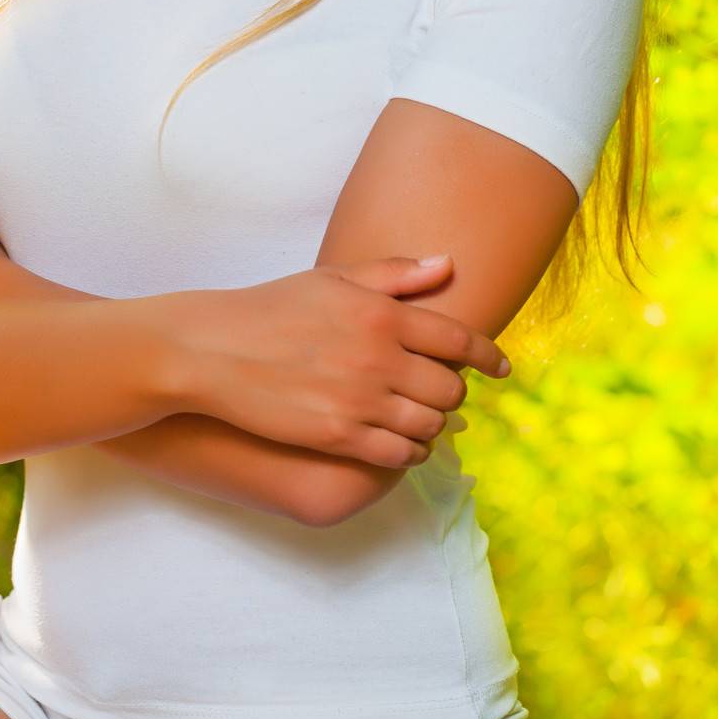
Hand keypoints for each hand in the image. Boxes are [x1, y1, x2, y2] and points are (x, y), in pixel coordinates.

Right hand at [166, 255, 510, 468]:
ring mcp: (360, 399)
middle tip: (444, 392)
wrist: (215, 349)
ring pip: (429, 425)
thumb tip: (447, 264)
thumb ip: (395, 275)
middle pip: (449, 388)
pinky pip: (398, 454)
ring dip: (434, 425)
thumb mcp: (333, 280)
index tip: (502, 367)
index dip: (489, 356)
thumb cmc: (273, 307)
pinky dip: (411, 452)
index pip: (458, 340)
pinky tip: (404, 444)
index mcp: (382, 314)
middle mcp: (379, 357)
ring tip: (424, 419)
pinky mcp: (339, 435)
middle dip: (453, 392)